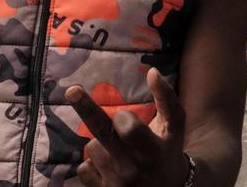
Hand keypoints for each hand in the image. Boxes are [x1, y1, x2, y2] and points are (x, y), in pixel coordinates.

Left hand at [69, 68, 189, 186]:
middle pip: (103, 134)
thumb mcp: (174, 125)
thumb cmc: (169, 150)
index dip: (124, 118)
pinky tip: (108, 166)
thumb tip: (152, 71)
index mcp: (153, 150)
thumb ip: (166, 98)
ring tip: (118, 149)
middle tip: (72, 90)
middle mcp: (132, 167)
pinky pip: (83, 168)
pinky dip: (91, 164)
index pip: (130, 128)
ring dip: (101, 143)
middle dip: (86, 109)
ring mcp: (115, 182)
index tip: (123, 115)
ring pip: (93, 148)